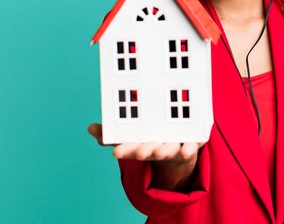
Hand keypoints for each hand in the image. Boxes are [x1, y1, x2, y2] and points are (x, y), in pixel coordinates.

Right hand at [87, 123, 204, 189]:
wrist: (180, 156)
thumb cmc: (151, 141)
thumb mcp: (131, 136)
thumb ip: (111, 133)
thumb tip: (90, 128)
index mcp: (142, 146)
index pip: (131, 149)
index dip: (125, 150)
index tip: (117, 152)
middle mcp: (158, 149)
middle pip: (150, 151)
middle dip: (146, 151)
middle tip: (142, 151)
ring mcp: (175, 148)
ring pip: (170, 150)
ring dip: (166, 151)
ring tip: (163, 150)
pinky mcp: (192, 145)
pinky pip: (192, 147)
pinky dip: (190, 148)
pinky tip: (188, 147)